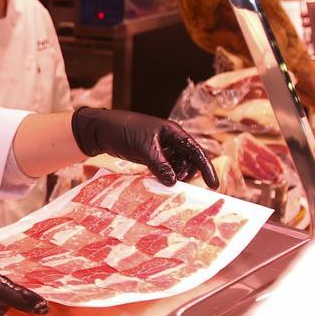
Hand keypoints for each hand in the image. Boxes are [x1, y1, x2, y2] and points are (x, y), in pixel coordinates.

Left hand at [71, 108, 218, 188]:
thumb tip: (173, 182)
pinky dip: (164, 176)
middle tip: (175, 183)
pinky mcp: (151, 155)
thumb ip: (160, 165)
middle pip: (189, 161)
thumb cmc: (123, 132)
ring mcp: (161, 148)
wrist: (101, 130)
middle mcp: (170, 139)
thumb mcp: (144, 149)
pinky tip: (157, 181)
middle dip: (186, 173)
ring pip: (177, 166)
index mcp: (173, 132)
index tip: (213, 186)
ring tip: (163, 182)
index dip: (206, 168)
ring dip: (174, 176)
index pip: (196, 151)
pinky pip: (165, 168)